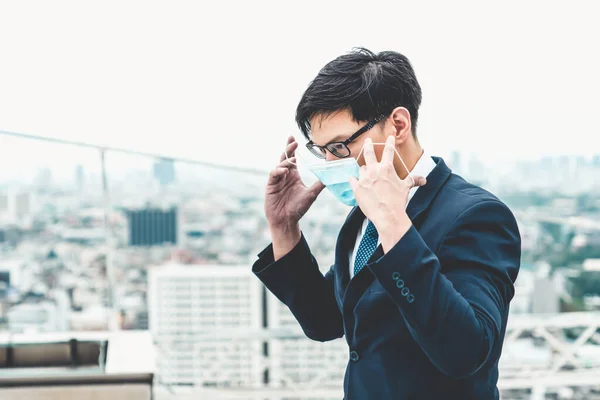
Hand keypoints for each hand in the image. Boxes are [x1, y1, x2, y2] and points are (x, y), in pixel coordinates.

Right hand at [265, 136, 324, 231]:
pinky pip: (274, 174)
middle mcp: (285, 175)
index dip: (292, 148)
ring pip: (279, 165)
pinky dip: (279, 171)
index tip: (295, 139)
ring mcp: (277, 180)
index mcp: (293, 175)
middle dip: (288, 149)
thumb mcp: (311, 194)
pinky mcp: (271, 186)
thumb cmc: (298, 208)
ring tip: (293, 160)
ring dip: (286, 160)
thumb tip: (331, 176)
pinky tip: (284, 170)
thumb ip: (319, 185)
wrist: (287, 220)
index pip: (292, 158)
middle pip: (285, 158)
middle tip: (293, 142)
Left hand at [349, 136, 425, 251]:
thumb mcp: (405, 188)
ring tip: (366, 176)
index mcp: (387, 168)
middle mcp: (374, 170)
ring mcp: (364, 178)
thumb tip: (423, 179)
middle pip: (369, 152)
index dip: (389, 142)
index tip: (389, 137)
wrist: (387, 215)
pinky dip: (354, 179)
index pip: (388, 151)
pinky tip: (355, 180)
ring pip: (361, 168)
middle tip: (367, 140)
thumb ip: (412, 180)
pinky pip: (352, 179)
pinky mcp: (357, 187)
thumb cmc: (398, 201)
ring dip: (364, 170)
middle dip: (368, 144)